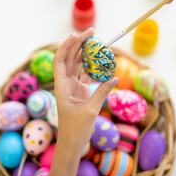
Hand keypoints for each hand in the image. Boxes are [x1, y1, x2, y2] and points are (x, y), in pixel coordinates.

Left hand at [53, 28, 118, 149]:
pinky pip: (87, 75)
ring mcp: (73, 86)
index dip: (67, 46)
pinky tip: (103, 65)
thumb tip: (114, 78)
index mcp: (62, 86)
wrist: (72, 142)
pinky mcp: (80, 91)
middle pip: (70, 58)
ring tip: (98, 45)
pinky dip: (94, 69)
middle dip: (79, 44)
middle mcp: (65, 83)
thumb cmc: (76, 129)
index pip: (60, 60)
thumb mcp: (91, 110)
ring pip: (78, 65)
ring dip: (87, 55)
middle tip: (93, 33)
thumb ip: (102, 92)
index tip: (78, 35)